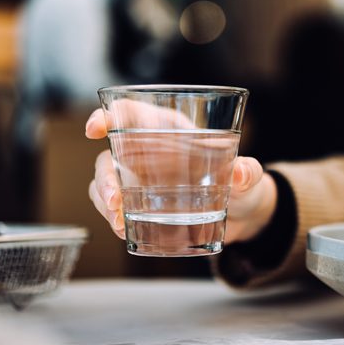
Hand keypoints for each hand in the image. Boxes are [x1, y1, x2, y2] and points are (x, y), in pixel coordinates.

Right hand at [85, 106, 277, 242]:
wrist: (243, 216)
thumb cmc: (242, 185)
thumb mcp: (248, 178)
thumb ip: (248, 172)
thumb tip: (240, 172)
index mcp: (171, 131)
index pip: (131, 113)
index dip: (108, 116)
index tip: (95, 129)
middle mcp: (149, 152)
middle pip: (110, 156)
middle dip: (104, 177)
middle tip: (114, 200)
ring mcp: (141, 180)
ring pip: (105, 184)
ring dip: (104, 202)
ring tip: (120, 222)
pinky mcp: (142, 205)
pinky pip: (114, 208)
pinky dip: (112, 219)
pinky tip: (124, 231)